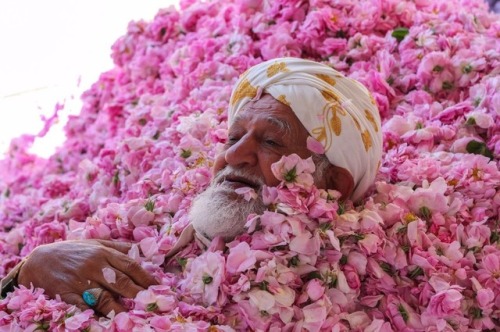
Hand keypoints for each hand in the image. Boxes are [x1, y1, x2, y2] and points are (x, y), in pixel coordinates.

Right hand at [17, 239, 156, 315]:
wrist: (37, 261)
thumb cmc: (70, 251)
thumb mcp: (94, 243)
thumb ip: (117, 247)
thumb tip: (140, 251)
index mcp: (102, 253)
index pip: (130, 266)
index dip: (146, 277)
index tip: (158, 287)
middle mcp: (93, 266)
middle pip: (121, 282)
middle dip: (139, 293)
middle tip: (153, 303)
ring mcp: (80, 282)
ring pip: (105, 297)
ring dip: (121, 308)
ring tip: (134, 316)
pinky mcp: (67, 295)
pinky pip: (84, 308)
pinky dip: (97, 315)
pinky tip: (108, 321)